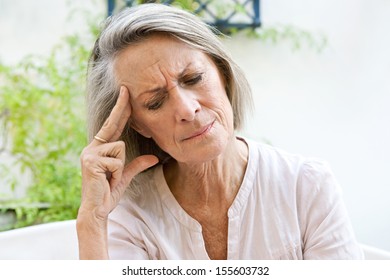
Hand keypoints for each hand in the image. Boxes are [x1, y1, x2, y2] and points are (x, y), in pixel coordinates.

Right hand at [79, 86, 157, 220]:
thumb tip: (153, 157)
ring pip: (120, 148)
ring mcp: (90, 154)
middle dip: (120, 107)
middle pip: (112, 125)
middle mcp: (92, 148)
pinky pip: (117, 161)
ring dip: (120, 167)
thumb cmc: (108, 193)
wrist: (96, 210)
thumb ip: (137, 165)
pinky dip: (117, 174)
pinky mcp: (91, 161)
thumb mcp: (125, 176)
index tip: (125, 95)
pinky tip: (108, 181)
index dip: (120, 111)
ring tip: (111, 179)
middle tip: (127, 88)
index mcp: (99, 150)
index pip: (112, 126)